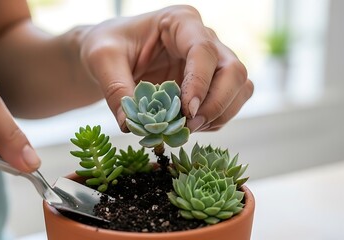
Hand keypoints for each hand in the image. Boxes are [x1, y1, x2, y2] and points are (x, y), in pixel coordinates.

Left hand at [79, 5, 252, 131]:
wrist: (111, 54)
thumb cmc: (107, 46)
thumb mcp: (102, 59)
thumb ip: (115, 88)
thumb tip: (130, 125)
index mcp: (180, 22)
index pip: (203, 50)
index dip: (200, 82)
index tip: (187, 111)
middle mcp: (203, 38)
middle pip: (234, 70)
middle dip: (218, 103)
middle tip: (189, 125)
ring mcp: (211, 62)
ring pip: (240, 88)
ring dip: (220, 114)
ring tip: (187, 128)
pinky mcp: (210, 82)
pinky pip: (228, 103)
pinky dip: (214, 120)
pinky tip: (188, 126)